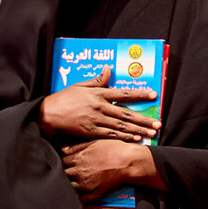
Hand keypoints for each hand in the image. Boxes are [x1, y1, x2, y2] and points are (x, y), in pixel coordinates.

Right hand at [39, 65, 160, 141]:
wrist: (49, 114)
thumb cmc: (65, 98)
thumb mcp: (81, 85)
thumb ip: (98, 80)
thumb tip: (109, 69)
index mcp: (98, 93)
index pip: (124, 93)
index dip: (140, 94)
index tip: (154, 95)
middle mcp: (100, 106)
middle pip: (126, 113)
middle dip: (144, 119)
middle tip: (158, 124)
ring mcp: (96, 120)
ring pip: (121, 125)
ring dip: (138, 130)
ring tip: (151, 133)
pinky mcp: (91, 131)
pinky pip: (111, 134)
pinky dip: (123, 136)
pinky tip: (134, 139)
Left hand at [61, 140, 165, 204]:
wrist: (129, 161)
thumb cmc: (114, 149)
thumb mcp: (94, 142)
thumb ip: (77, 147)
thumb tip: (63, 150)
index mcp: (78, 159)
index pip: (62, 161)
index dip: (63, 161)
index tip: (66, 161)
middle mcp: (79, 172)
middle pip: (64, 174)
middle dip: (65, 172)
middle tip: (68, 171)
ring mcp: (86, 184)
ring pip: (69, 187)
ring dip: (69, 184)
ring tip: (71, 182)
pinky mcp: (95, 193)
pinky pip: (82, 199)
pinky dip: (78, 199)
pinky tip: (77, 196)